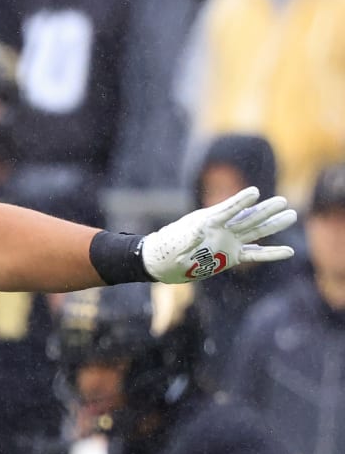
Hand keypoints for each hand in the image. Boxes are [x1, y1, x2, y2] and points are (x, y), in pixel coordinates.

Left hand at [142, 187, 295, 282]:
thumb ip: (190, 238)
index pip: (227, 209)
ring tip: (291, 215)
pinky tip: (288, 251)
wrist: (162, 261)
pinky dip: (271, 253)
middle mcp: (221, 229)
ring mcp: (228, 242)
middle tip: (284, 201)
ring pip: (255, 232)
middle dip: (265, 210)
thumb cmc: (166, 250)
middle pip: (247, 217)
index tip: (255, 192)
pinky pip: (255, 254)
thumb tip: (200, 231)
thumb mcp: (176, 243)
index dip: (241, 201)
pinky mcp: (231, 257)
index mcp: (207, 221)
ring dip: (273, 225)